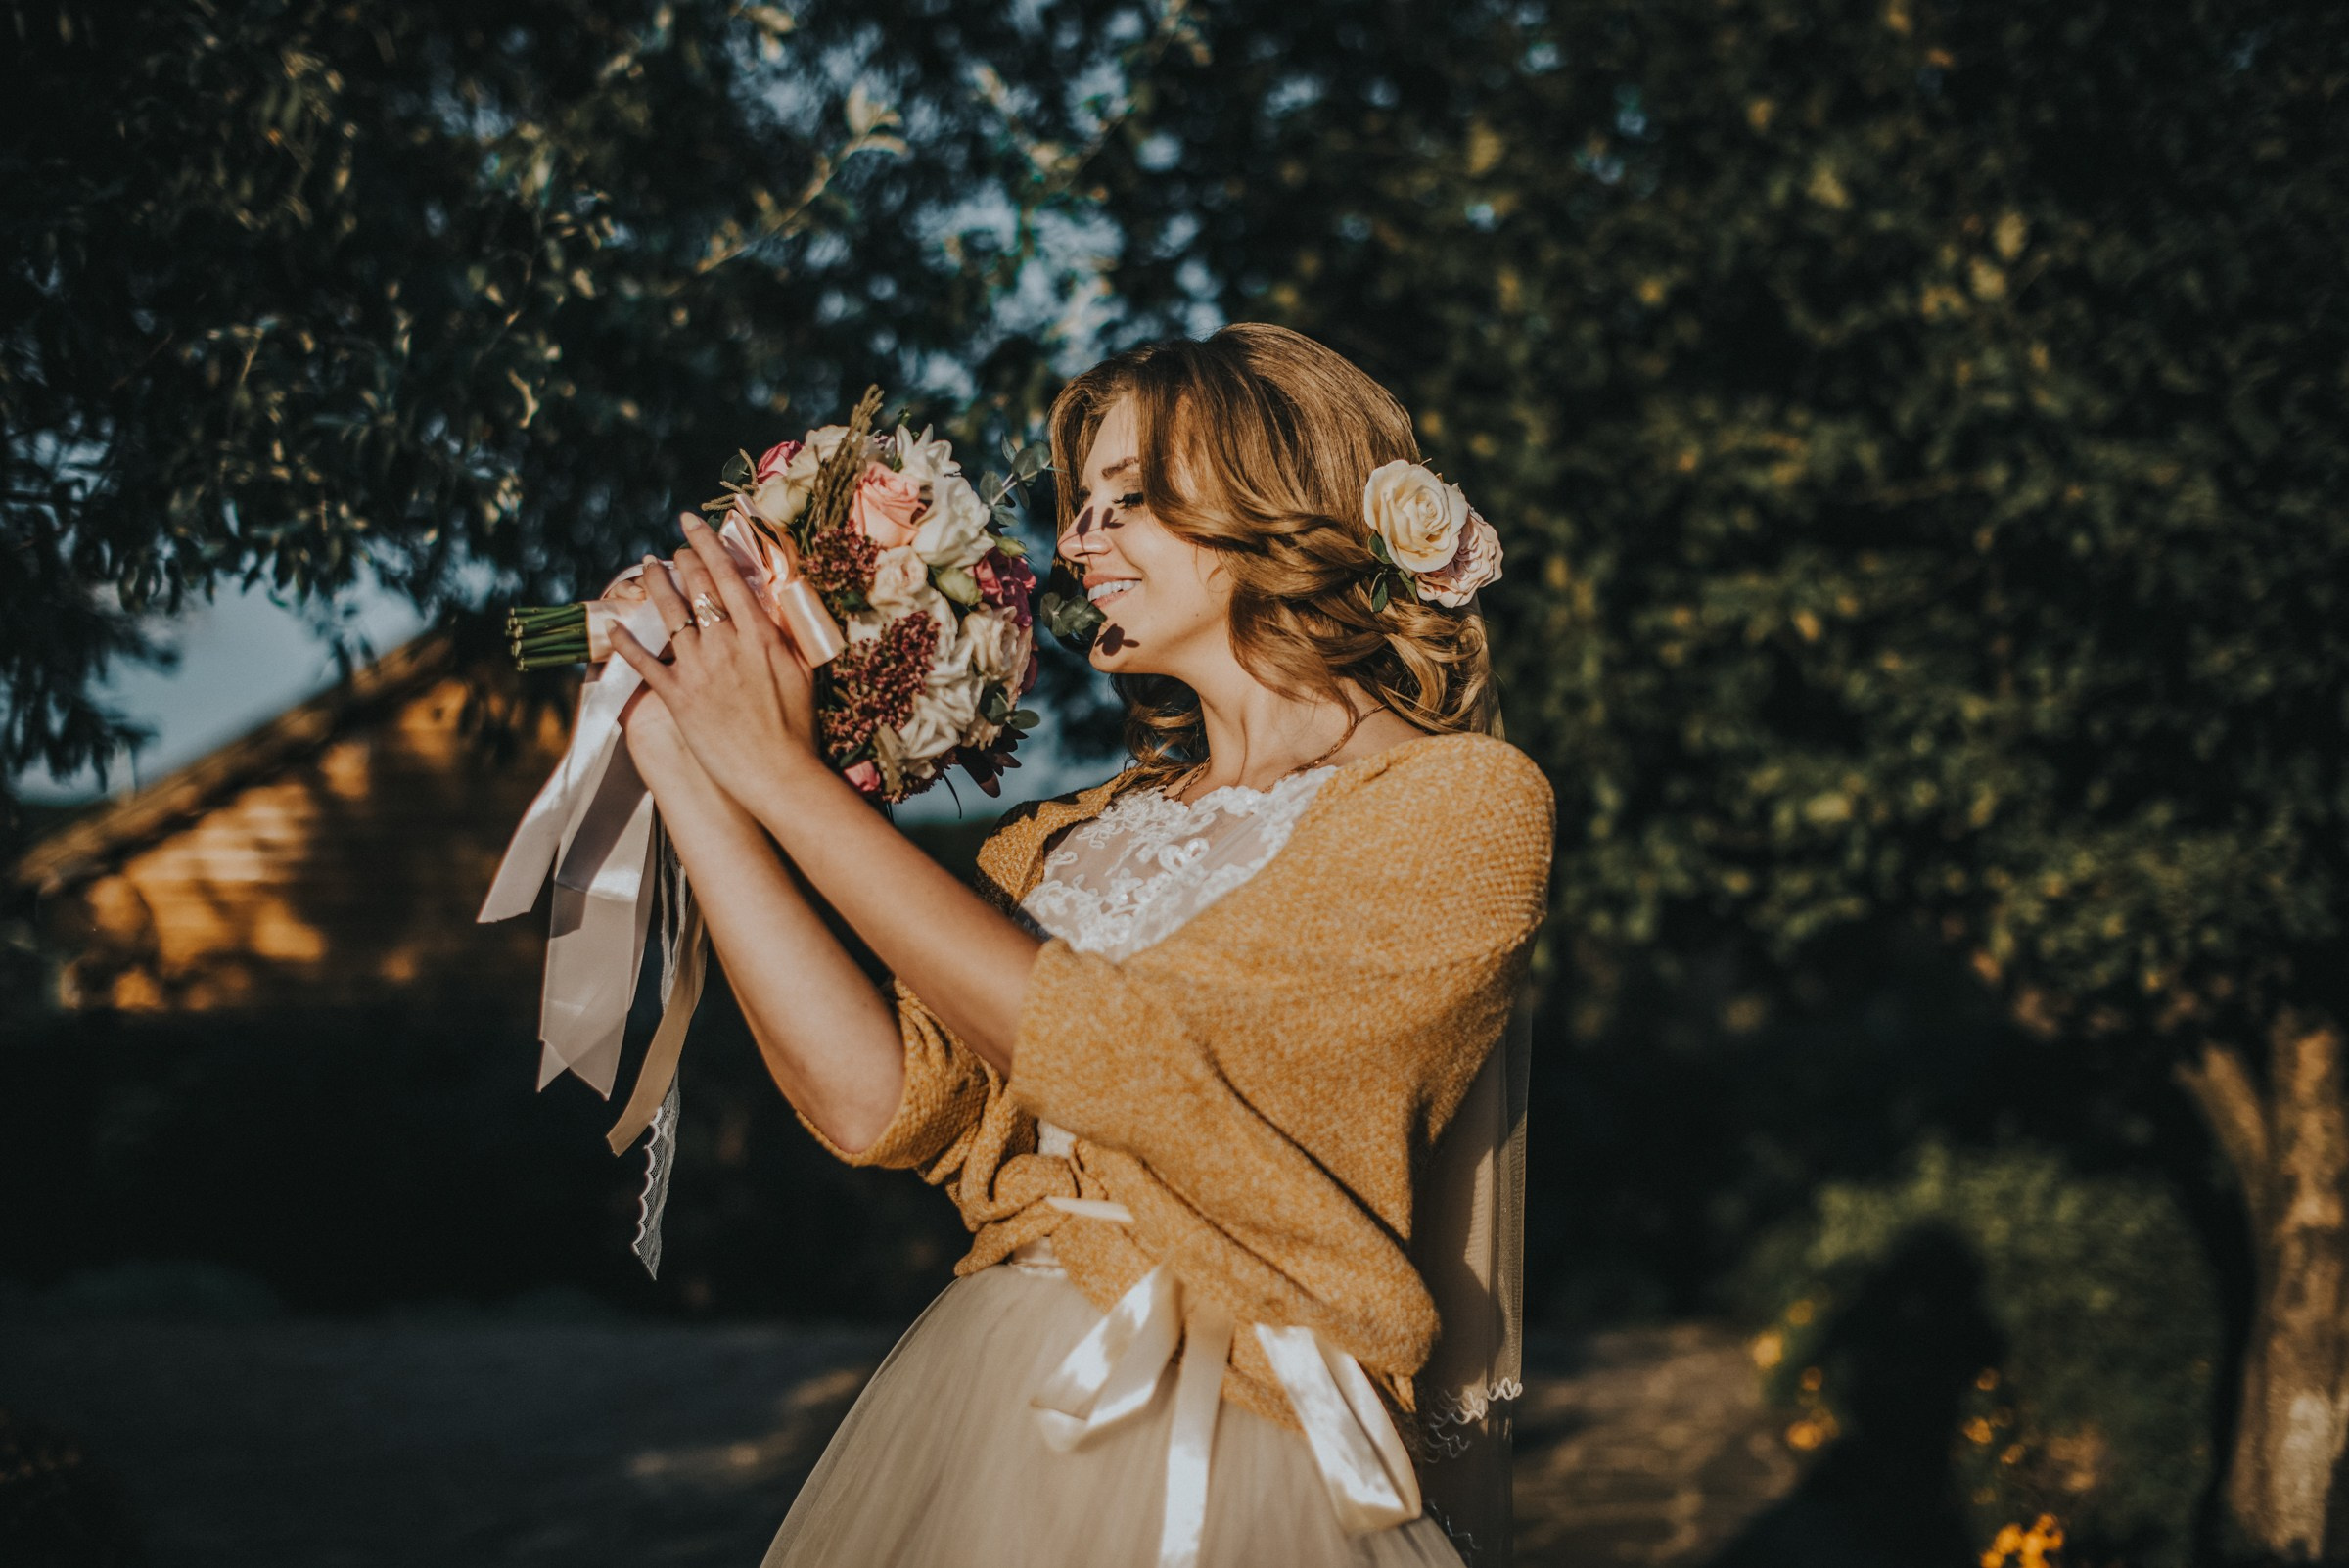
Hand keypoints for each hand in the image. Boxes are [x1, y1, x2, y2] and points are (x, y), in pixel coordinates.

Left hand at [607, 512, 824, 811]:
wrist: (780, 773)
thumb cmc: (798, 727)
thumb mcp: (802, 671)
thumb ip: (786, 635)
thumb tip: (776, 607)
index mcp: (760, 635)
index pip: (728, 576)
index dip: (706, 543)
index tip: (692, 522)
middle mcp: (726, 644)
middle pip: (697, 587)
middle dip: (682, 559)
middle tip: (674, 548)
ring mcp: (699, 670)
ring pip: (669, 614)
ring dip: (655, 586)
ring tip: (647, 568)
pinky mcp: (679, 698)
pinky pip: (645, 663)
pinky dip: (626, 643)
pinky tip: (613, 626)